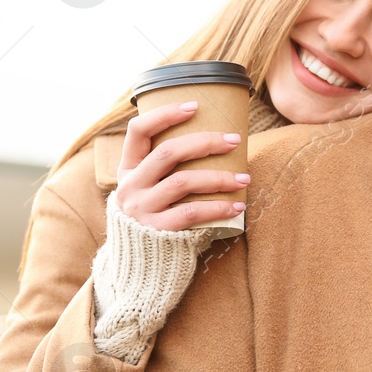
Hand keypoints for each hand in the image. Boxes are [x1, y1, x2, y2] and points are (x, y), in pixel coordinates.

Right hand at [117, 101, 248, 230]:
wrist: (143, 265)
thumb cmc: (156, 217)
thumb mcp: (148, 189)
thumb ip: (164, 169)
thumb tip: (212, 140)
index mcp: (127, 169)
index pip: (138, 131)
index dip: (164, 114)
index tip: (195, 106)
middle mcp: (130, 186)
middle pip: (168, 153)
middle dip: (205, 142)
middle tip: (234, 140)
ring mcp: (142, 209)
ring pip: (183, 182)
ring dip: (219, 177)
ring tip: (244, 178)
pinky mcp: (157, 231)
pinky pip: (191, 213)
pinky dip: (218, 207)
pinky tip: (237, 205)